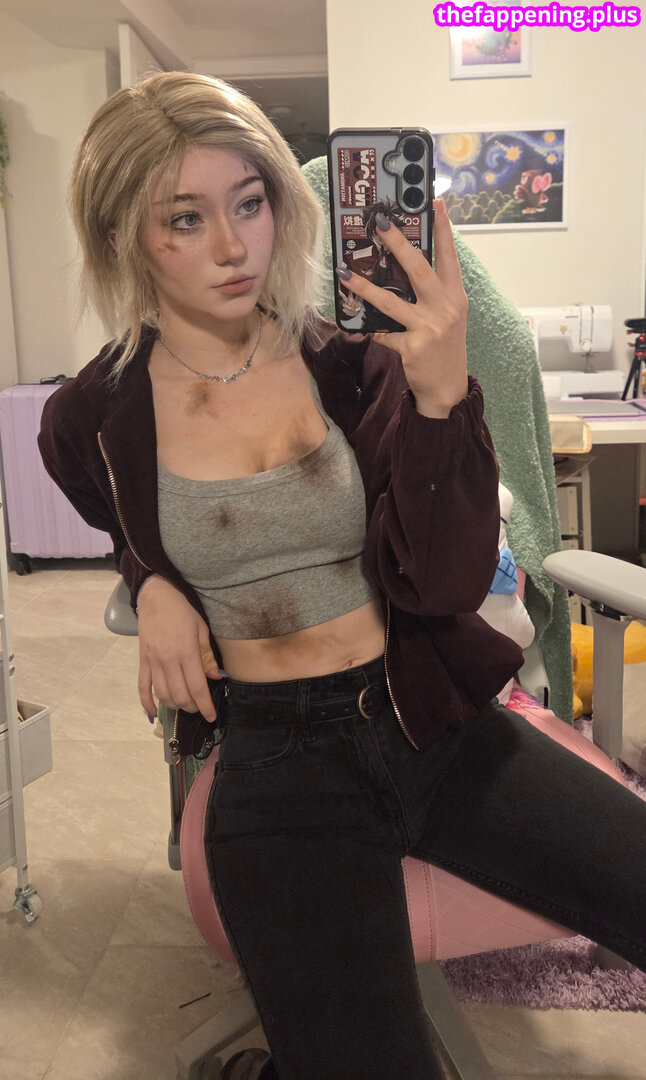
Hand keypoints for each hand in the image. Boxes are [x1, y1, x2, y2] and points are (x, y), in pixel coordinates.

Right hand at [136, 575, 221, 721]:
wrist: (157, 597)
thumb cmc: (183, 611)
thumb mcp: (202, 629)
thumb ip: (207, 656)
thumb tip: (215, 678)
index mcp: (186, 652)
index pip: (197, 687)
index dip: (205, 706)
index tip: (211, 717)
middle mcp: (168, 660)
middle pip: (180, 695)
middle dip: (192, 707)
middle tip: (199, 708)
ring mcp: (153, 662)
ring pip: (162, 695)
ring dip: (174, 706)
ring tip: (184, 705)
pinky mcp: (142, 661)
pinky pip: (142, 687)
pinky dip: (146, 703)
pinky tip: (152, 713)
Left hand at [336, 199, 468, 417]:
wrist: (447, 388)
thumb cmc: (444, 347)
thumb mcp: (447, 315)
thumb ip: (433, 293)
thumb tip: (405, 267)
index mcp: (455, 296)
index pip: (449, 256)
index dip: (443, 229)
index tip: (434, 203)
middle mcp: (446, 307)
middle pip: (419, 269)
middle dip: (399, 244)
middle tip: (381, 222)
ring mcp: (430, 327)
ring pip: (391, 301)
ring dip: (364, 287)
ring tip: (345, 273)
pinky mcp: (413, 346)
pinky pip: (384, 333)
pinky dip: (374, 330)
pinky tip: (365, 327)